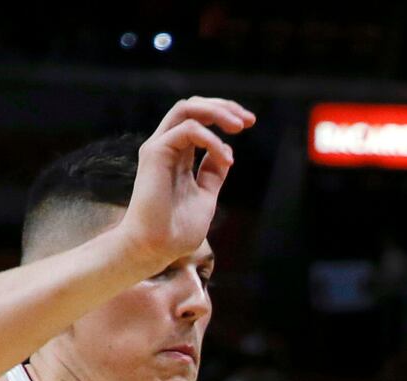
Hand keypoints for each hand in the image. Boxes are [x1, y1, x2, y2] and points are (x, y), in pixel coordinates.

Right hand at [117, 99, 255, 272]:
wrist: (156, 248)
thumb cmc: (176, 231)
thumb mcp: (206, 196)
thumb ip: (213, 173)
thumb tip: (227, 152)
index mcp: (178, 154)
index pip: (199, 119)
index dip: (224, 115)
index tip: (250, 123)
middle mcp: (167, 146)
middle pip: (193, 107)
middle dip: (223, 106)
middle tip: (249, 120)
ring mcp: (159, 147)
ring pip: (187, 109)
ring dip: (217, 112)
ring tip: (239, 127)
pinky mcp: (155, 153)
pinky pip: (187, 130)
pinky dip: (211, 140)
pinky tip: (226, 159)